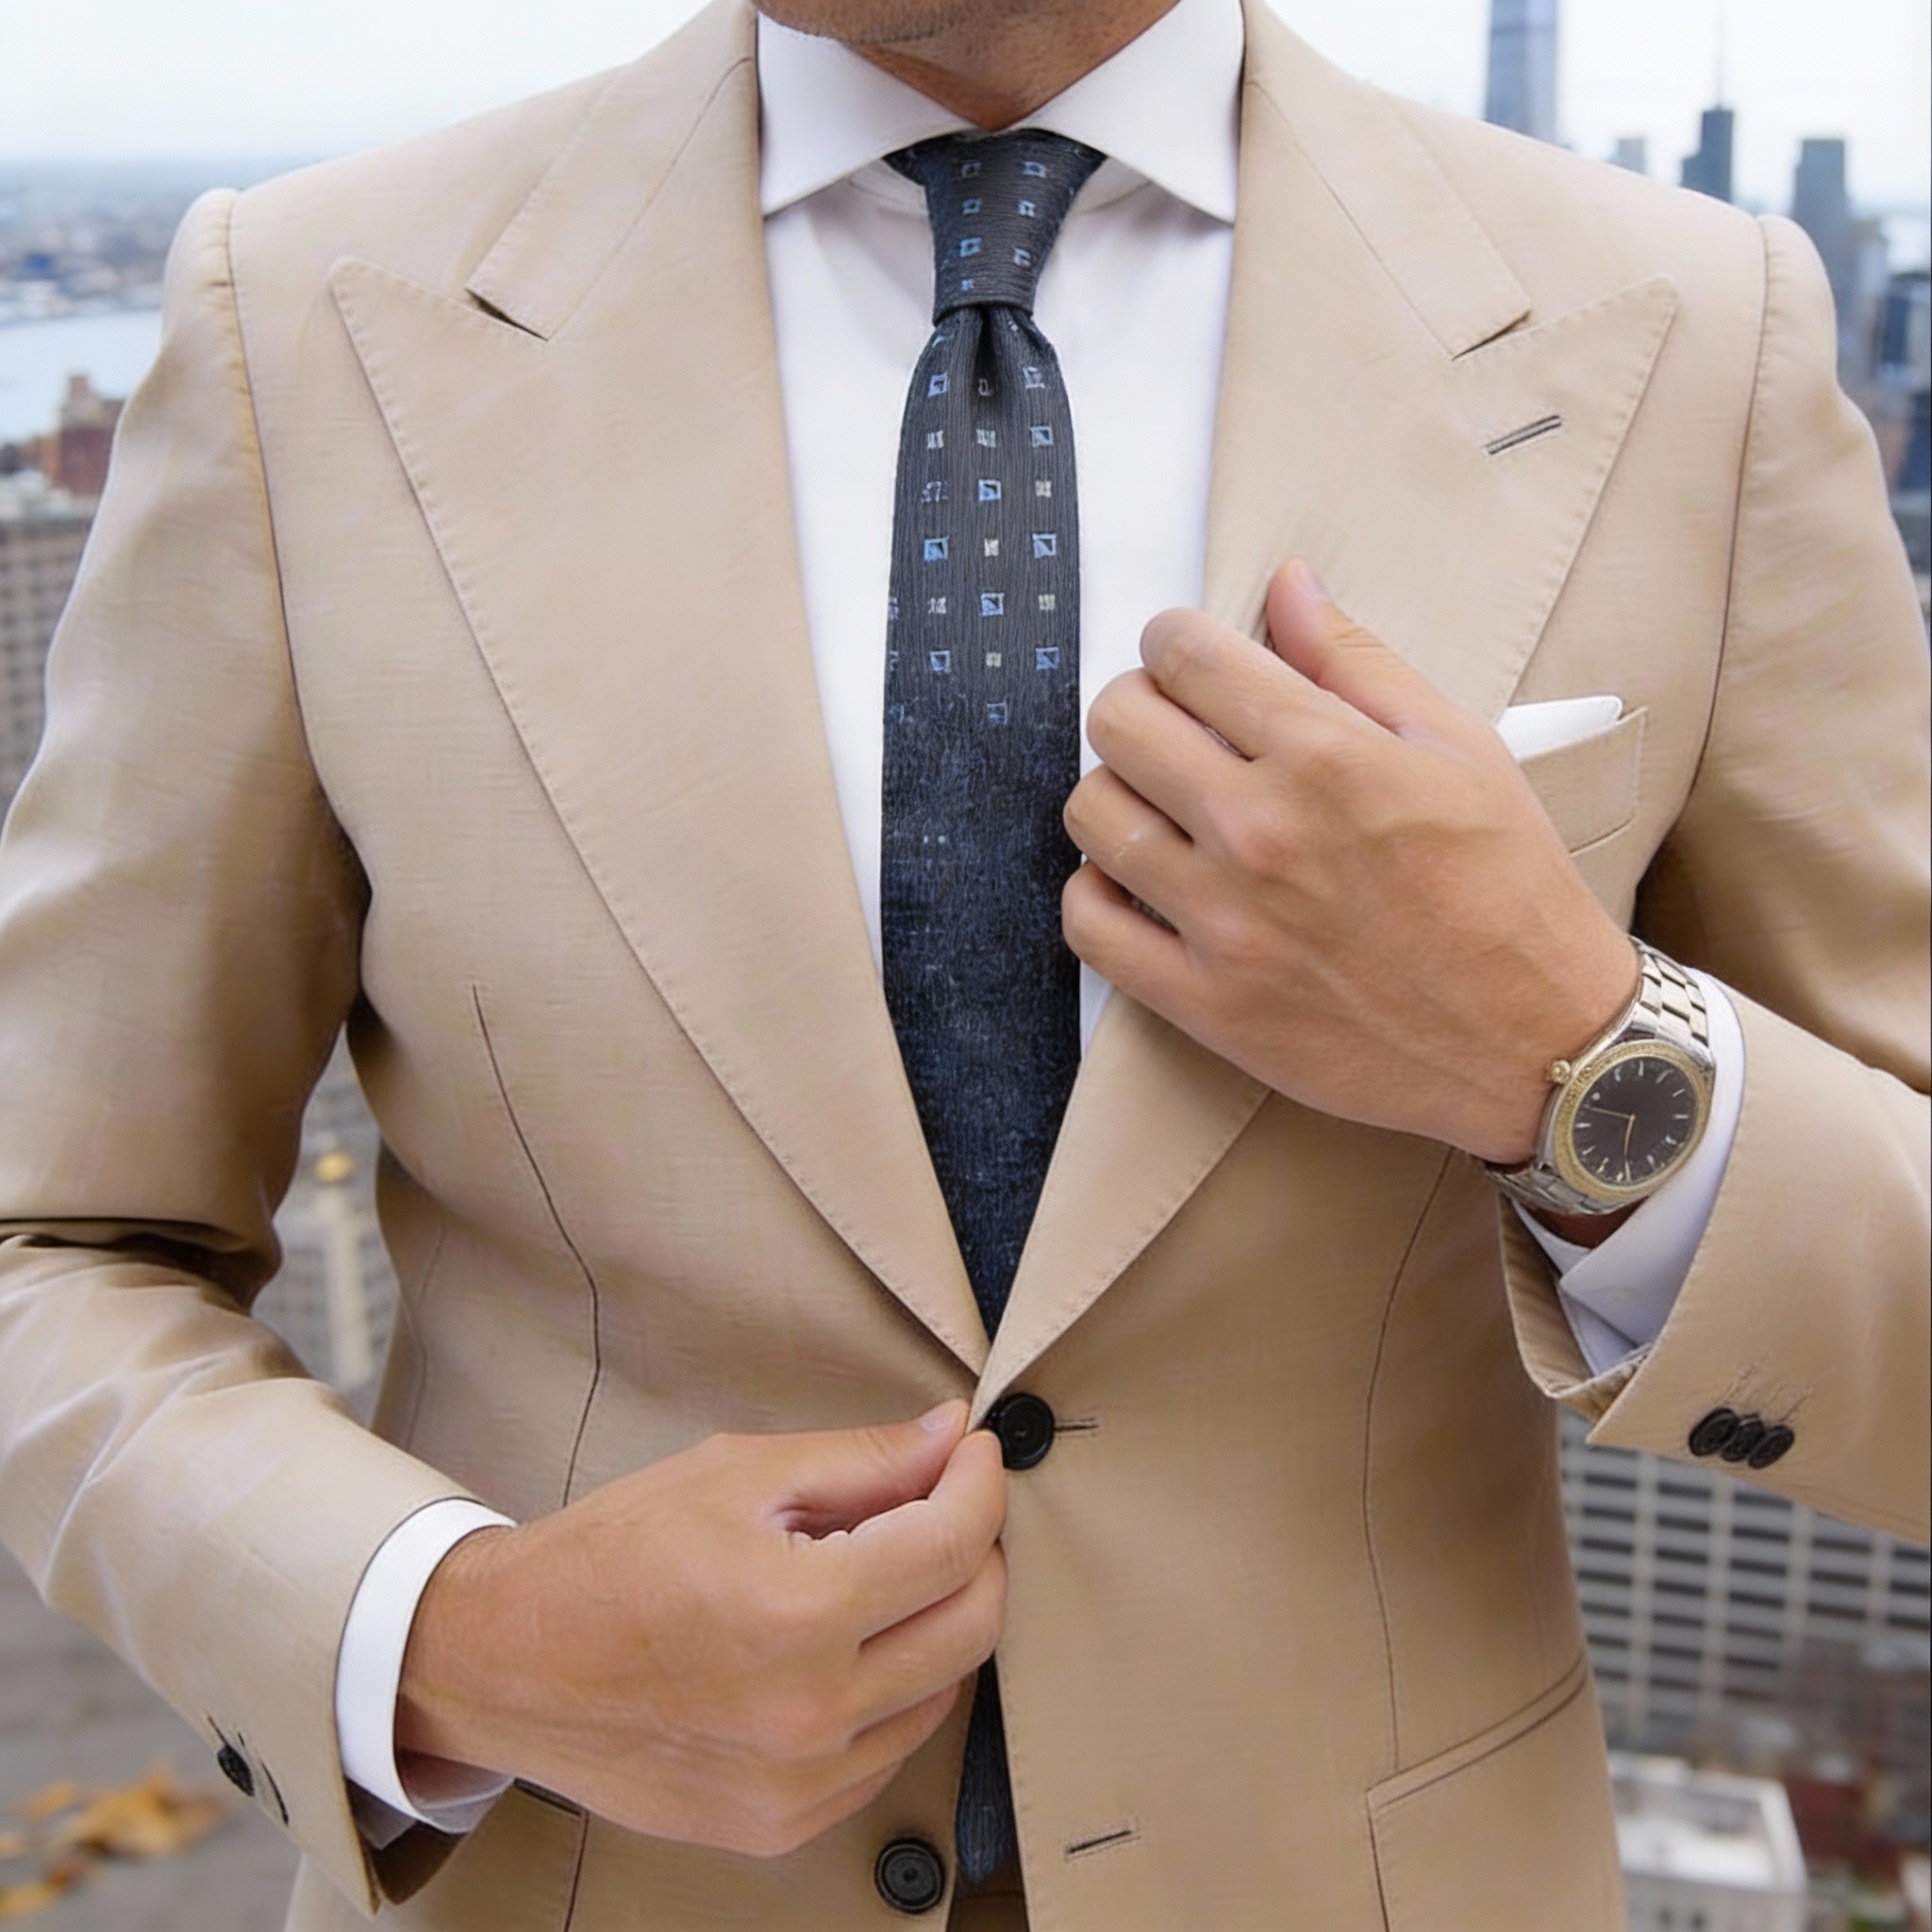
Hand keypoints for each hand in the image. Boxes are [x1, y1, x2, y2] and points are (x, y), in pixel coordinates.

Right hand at [395, 1401, 1005, 1857]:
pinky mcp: (782, 1824)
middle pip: (973, 1625)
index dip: (980, 1484)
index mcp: (797, 1613)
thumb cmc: (611, 1556)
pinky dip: (895, 1689)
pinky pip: (888, 1751)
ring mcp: (799, 1784)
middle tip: (945, 1502)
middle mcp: (810, 1713)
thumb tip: (951, 1438)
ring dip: (939, 1620)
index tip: (973, 1453)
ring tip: (886, 1570)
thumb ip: (861, 1460)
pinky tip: (850, 1643)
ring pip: (943, 1692)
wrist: (507, 1663)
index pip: (953, 1545)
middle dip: (978, 1549)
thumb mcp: (735, 1475)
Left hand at [1061, 562, 1637, 1164]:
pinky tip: (1141, 882)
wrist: (1537, 1040)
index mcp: (1325, 756)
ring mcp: (1224, 922)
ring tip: (1162, 807)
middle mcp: (1261, 831)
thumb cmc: (1508, 888)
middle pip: (1118, 722)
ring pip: (1092, 815)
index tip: (1189, 659)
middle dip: (1139, 705)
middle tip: (1174, 728)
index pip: (1184, 654)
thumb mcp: (1458, 747)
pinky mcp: (1205, 1003)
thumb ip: (1356, 662)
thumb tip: (1287, 585)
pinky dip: (1097, 893)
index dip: (1174, 640)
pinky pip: (1089, 926)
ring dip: (1116, 795)